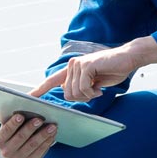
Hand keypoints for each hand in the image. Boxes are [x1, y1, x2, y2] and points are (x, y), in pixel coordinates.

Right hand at [0, 112, 57, 157]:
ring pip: (32, 145)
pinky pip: (40, 152)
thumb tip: (27, 100)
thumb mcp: (12, 121)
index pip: (5, 132)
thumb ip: (16, 113)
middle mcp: (6, 151)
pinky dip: (47, 142)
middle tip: (40, 119)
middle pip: (20, 138)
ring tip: (52, 126)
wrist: (20, 142)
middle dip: (30, 128)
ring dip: (43, 134)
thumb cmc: (16, 126)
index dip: (13, 124)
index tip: (21, 115)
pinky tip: (53, 134)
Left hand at [32, 37, 156, 102]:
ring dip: (88, 95)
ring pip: (74, 92)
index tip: (29, 97)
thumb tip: (70, 95)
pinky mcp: (86, 66)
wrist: (127, 59)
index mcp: (72, 69)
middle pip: (67, 94)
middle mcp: (71, 65)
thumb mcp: (93, 83)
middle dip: (81, 98)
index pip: (52, 80)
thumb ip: (80, 87)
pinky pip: (83, 88)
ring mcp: (78, 64)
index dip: (40, 89)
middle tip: (94, 92)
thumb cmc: (113, 70)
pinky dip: (92, 92)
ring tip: (98, 88)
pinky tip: (100, 87)